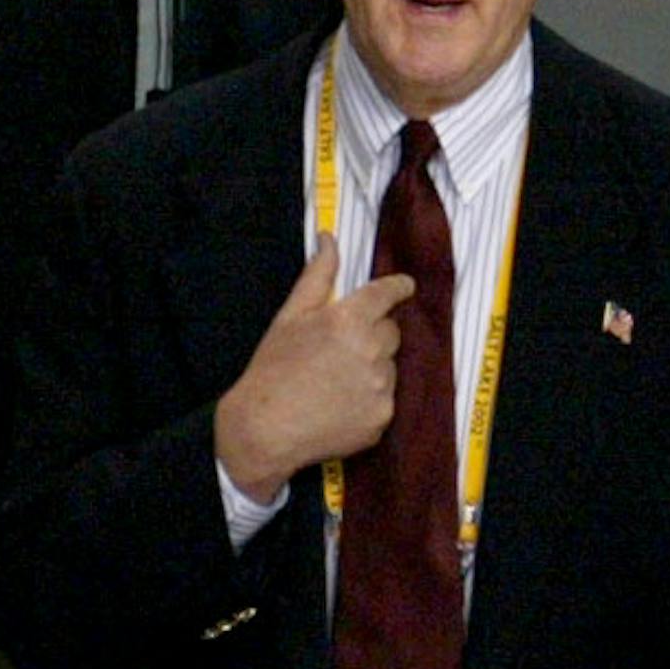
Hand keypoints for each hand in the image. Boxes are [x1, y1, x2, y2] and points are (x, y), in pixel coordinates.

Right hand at [214, 234, 415, 501]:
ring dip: (372, 367)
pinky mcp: (383, 417)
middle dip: (373, 333)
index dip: (398, 288)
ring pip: (390, 366)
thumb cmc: (272, 369)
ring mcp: (380, 387)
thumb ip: (317, 276)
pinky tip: (339, 404)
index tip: (404, 286)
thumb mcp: (290, 316)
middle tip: (340, 348)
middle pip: (391, 332)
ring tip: (335, 381)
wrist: (264, 429)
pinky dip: (370, 399)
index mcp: (349, 319)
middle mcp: (372, 351)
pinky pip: (385, 399)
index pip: (388, 294)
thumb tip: (329, 239)